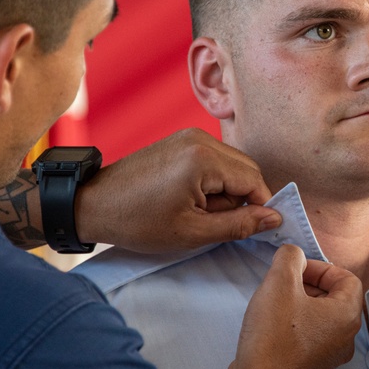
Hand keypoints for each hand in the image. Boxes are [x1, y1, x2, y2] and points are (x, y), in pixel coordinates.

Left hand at [74, 128, 281, 251]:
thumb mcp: (193, 232)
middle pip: (247, 170)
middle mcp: (200, 139)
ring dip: (226, 192)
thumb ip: (239, 225)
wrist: (93, 204)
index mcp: (204, 158)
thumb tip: (275, 218)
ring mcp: (190, 137)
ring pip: (232, 166)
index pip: (254, 181)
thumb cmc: (138, 222)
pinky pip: (215, 161)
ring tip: (199, 212)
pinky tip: (192, 200)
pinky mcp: (181, 141)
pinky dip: (213, 183)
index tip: (256, 230)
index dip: (260, 208)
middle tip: (216, 223)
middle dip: (241, 199)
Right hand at [228, 244, 363, 368]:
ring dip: (301, 303)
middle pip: (335, 297)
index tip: (296, 270)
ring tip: (274, 302)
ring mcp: (330, 355)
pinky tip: (272, 324)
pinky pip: (311, 335)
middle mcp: (346, 337)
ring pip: (321, 317)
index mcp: (347, 315)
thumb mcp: (279, 283)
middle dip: (309, 284)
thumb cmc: (274, 335)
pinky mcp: (313, 367)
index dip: (322, 268)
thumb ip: (290, 258)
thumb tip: (294, 255)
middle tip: (282, 283)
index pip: (347, 278)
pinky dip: (296, 324)